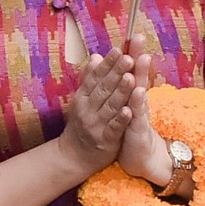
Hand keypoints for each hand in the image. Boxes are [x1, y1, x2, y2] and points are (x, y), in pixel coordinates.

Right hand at [59, 47, 135, 174]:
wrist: (73, 156)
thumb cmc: (81, 124)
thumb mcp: (82, 100)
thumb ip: (91, 78)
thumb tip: (96, 57)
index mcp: (83, 97)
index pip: (96, 77)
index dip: (108, 64)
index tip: (119, 49)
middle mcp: (87, 109)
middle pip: (104, 88)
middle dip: (116, 73)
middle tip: (128, 58)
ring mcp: (96, 124)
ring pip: (110, 106)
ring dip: (120, 92)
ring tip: (131, 78)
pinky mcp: (105, 140)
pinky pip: (114, 127)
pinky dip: (121, 118)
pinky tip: (130, 110)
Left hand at [113, 34, 167, 181]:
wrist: (141, 157)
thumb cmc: (130, 128)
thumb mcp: (124, 105)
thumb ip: (120, 84)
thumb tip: (116, 64)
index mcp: (131, 95)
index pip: (131, 70)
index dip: (132, 53)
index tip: (132, 34)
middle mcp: (138, 102)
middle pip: (138, 76)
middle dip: (138, 57)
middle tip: (139, 38)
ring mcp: (140, 115)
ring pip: (140, 93)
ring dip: (140, 77)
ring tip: (139, 60)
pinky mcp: (139, 130)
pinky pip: (138, 117)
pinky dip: (137, 106)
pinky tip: (138, 94)